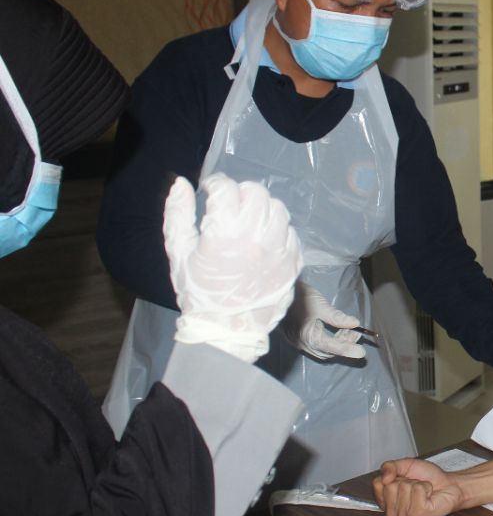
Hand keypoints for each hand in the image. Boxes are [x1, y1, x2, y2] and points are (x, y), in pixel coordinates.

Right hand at [165, 174, 301, 362]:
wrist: (227, 331)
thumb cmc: (198, 294)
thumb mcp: (178, 253)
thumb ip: (177, 214)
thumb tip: (181, 184)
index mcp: (225, 233)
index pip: (227, 188)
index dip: (216, 184)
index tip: (210, 190)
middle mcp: (256, 238)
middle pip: (257, 193)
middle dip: (240, 192)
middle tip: (230, 204)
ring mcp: (279, 251)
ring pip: (278, 209)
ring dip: (262, 208)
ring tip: (249, 219)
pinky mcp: (293, 263)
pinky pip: (291, 233)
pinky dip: (278, 230)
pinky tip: (264, 239)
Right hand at [281, 281, 365, 359]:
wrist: (276, 293)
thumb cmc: (298, 296)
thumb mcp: (320, 304)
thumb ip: (337, 317)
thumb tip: (355, 324)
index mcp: (307, 336)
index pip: (332, 347)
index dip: (348, 350)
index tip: (361, 352)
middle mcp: (302, 344)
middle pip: (328, 351)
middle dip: (344, 345)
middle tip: (356, 334)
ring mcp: (297, 343)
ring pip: (322, 350)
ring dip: (337, 343)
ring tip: (348, 331)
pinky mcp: (296, 339)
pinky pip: (316, 346)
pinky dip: (328, 341)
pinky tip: (335, 331)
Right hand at [373, 458, 465, 515]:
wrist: (448, 484)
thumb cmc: (427, 477)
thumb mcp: (405, 465)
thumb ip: (389, 467)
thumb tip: (384, 478)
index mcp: (386, 500)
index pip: (377, 484)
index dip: (392, 476)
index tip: (403, 479)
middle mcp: (393, 510)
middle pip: (389, 487)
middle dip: (406, 480)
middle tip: (415, 485)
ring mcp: (404, 515)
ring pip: (403, 488)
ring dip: (417, 484)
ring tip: (422, 490)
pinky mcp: (417, 515)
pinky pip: (417, 491)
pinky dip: (425, 487)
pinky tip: (429, 495)